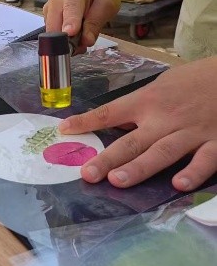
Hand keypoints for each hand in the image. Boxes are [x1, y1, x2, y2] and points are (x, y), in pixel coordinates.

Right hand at [43, 0, 119, 50]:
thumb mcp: (107, 5)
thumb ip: (96, 23)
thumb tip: (86, 41)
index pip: (70, 8)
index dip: (70, 22)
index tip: (70, 33)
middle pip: (55, 23)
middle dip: (66, 39)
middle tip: (82, 46)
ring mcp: (48, 6)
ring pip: (51, 30)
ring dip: (64, 39)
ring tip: (79, 38)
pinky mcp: (46, 14)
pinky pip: (51, 30)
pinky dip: (61, 37)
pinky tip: (72, 34)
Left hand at [59, 56, 216, 190]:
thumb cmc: (193, 80)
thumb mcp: (162, 85)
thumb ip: (140, 105)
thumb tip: (115, 121)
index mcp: (147, 100)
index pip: (110, 112)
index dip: (86, 121)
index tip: (64, 130)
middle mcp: (164, 118)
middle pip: (132, 141)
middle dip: (108, 158)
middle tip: (88, 173)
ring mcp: (190, 131)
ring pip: (161, 153)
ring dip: (139, 168)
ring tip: (117, 181)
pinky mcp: (216, 141)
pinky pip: (204, 160)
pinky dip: (193, 172)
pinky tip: (178, 185)